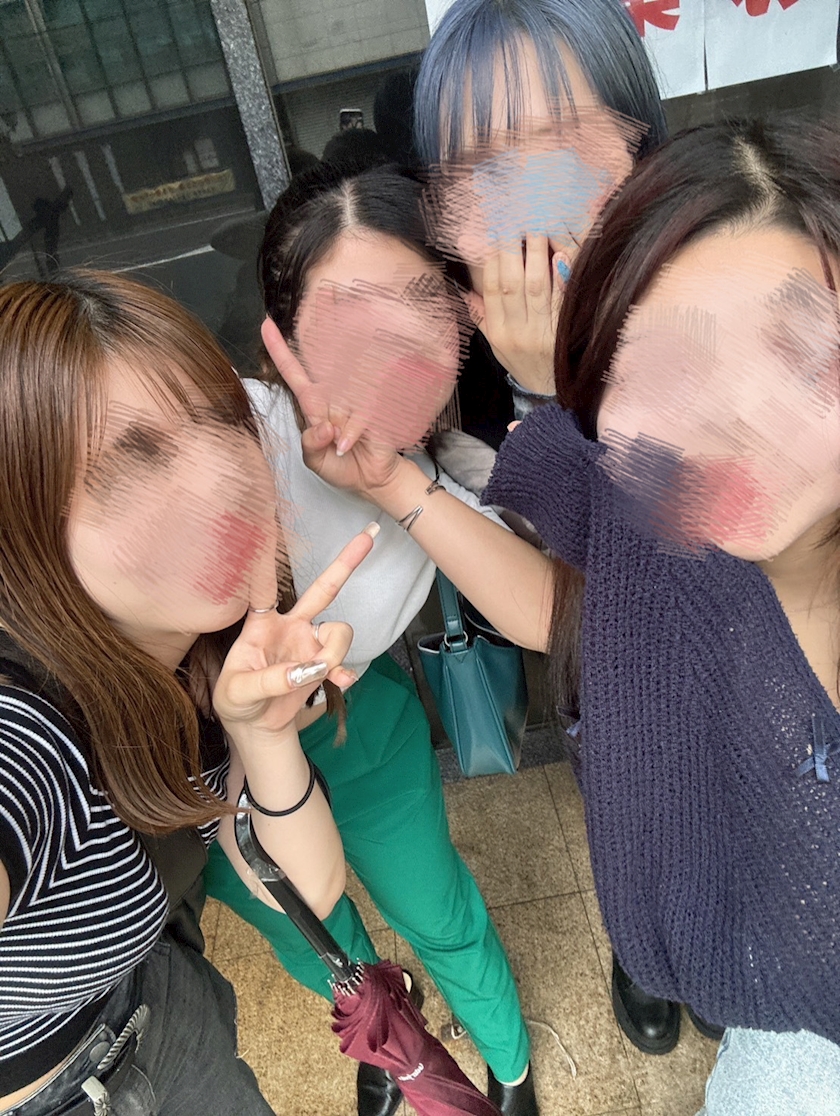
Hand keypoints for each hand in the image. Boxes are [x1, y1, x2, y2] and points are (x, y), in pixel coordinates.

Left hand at [212, 526, 375, 739]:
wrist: (257, 726)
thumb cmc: (236, 701)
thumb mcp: (238, 693)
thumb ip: (269, 680)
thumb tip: (307, 668)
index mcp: (261, 624)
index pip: (263, 586)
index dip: (267, 558)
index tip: (271, 522)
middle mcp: (291, 626)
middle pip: (322, 589)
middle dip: (346, 562)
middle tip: (370, 534)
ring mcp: (311, 643)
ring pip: (340, 631)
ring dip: (334, 653)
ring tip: (316, 675)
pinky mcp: (324, 664)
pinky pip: (346, 660)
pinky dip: (345, 673)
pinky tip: (340, 682)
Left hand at [261, 317, 401, 496]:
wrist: (371, 481)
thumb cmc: (341, 467)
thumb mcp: (314, 460)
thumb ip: (310, 444)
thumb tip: (324, 426)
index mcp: (314, 403)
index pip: (294, 371)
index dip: (279, 349)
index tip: (266, 325)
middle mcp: (334, 394)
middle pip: (323, 361)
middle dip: (324, 339)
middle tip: (327, 349)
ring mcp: (356, 398)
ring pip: (341, 392)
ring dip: (338, 422)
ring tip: (339, 445)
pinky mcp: (376, 406)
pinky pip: (359, 412)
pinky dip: (351, 433)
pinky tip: (346, 446)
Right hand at [462, 234, 567, 395]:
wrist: (549, 393)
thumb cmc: (522, 362)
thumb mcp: (496, 345)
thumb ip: (482, 316)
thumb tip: (463, 290)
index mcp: (498, 332)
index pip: (491, 289)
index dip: (491, 257)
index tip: (494, 231)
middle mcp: (517, 332)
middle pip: (511, 283)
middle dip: (511, 248)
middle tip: (515, 219)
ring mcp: (541, 334)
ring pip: (536, 286)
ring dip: (536, 253)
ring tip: (537, 225)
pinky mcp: (563, 334)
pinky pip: (561, 301)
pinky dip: (561, 276)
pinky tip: (560, 254)